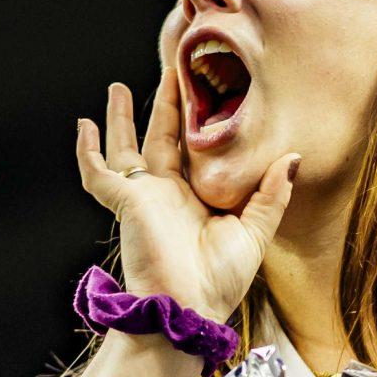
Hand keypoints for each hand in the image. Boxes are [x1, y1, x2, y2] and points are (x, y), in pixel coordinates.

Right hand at [73, 73, 297, 321]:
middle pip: (162, 137)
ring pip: (127, 148)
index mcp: (197, 199)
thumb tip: (293, 157)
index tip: (210, 87)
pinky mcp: (126, 202)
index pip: (197, 150)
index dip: (200, 120)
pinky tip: (83, 124)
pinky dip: (87, 150)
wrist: (186, 308)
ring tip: (118, 88)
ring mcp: (144, 197)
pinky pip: (98, 173)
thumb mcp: (255, 233)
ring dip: (122, 118)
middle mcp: (168, 194)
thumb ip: (271, 194)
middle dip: (165, 104)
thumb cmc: (218, 282)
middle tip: (171, 67)